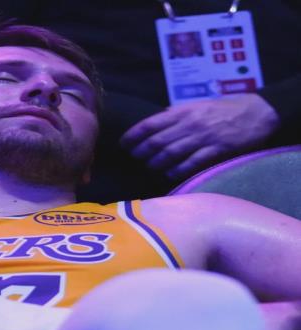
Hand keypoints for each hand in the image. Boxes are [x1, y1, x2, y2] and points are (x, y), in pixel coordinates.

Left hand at [121, 94, 279, 179]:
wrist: (257, 112)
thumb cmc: (223, 108)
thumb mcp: (197, 104)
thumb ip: (177, 113)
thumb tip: (158, 119)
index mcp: (183, 111)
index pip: (150, 124)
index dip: (134, 135)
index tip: (123, 143)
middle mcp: (190, 124)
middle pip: (157, 141)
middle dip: (141, 151)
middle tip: (133, 158)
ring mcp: (203, 138)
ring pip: (171, 153)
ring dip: (156, 162)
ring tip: (149, 167)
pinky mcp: (216, 150)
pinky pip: (192, 163)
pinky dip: (178, 170)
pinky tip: (169, 174)